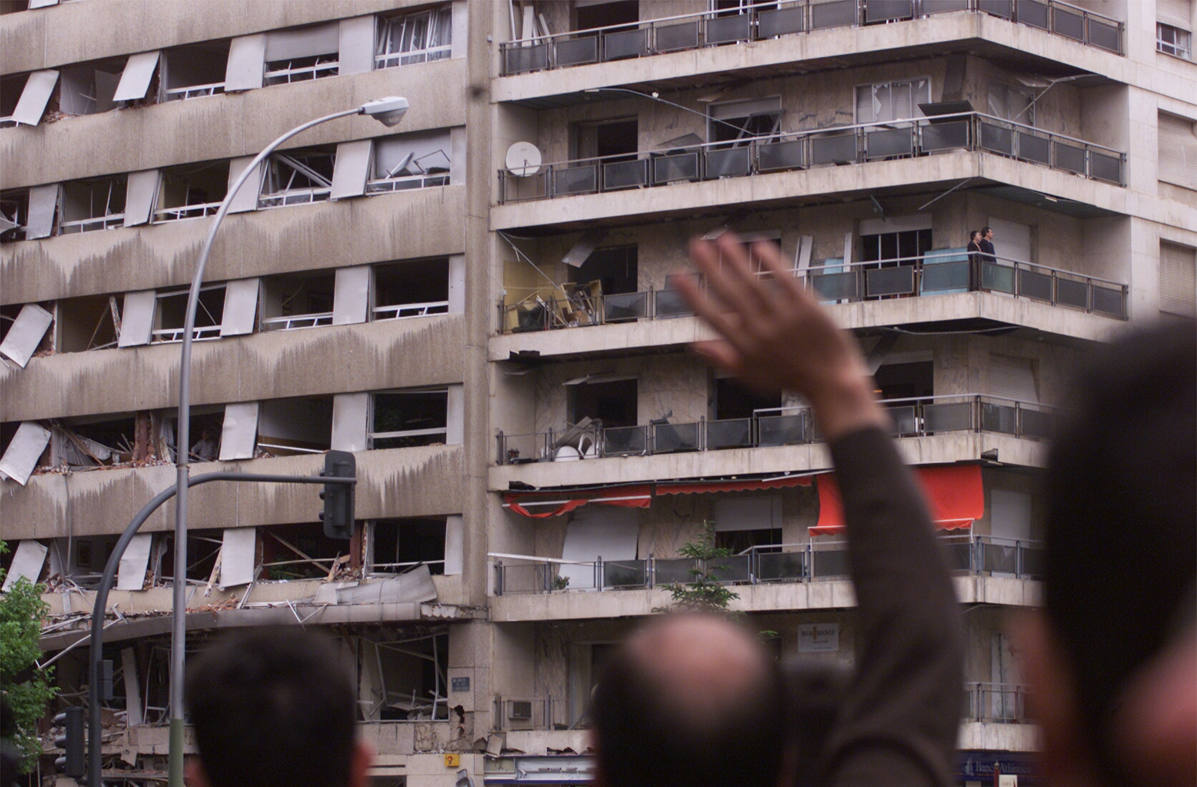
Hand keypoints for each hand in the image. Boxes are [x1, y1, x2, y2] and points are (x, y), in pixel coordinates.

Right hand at [674, 233, 886, 439]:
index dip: (692, 295)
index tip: (678, 276)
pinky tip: (759, 246)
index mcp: (744, 347)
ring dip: (736, 259)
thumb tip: (694, 344)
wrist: (831, 382)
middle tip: (695, 245)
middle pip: (730, 293)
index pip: (711, 316)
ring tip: (723, 238)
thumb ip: (722, 358)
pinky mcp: (807, 308)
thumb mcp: (750, 375)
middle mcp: (761, 332)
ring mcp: (784, 319)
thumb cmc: (789, 378)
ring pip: (754, 283)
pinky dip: (772, 263)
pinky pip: (786, 280)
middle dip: (710, 267)